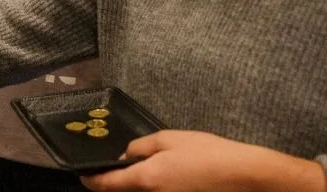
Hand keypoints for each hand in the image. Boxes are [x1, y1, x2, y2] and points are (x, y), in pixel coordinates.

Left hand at [80, 131, 326, 191]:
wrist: (243, 176)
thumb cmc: (207, 153)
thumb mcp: (169, 139)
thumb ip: (141, 148)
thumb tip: (125, 156)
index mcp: (146, 180)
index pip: (107, 185)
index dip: (91, 180)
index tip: (83, 176)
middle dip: (117, 182)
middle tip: (117, 169)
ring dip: (139, 184)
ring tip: (146, 168)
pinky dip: (156, 187)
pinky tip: (169, 176)